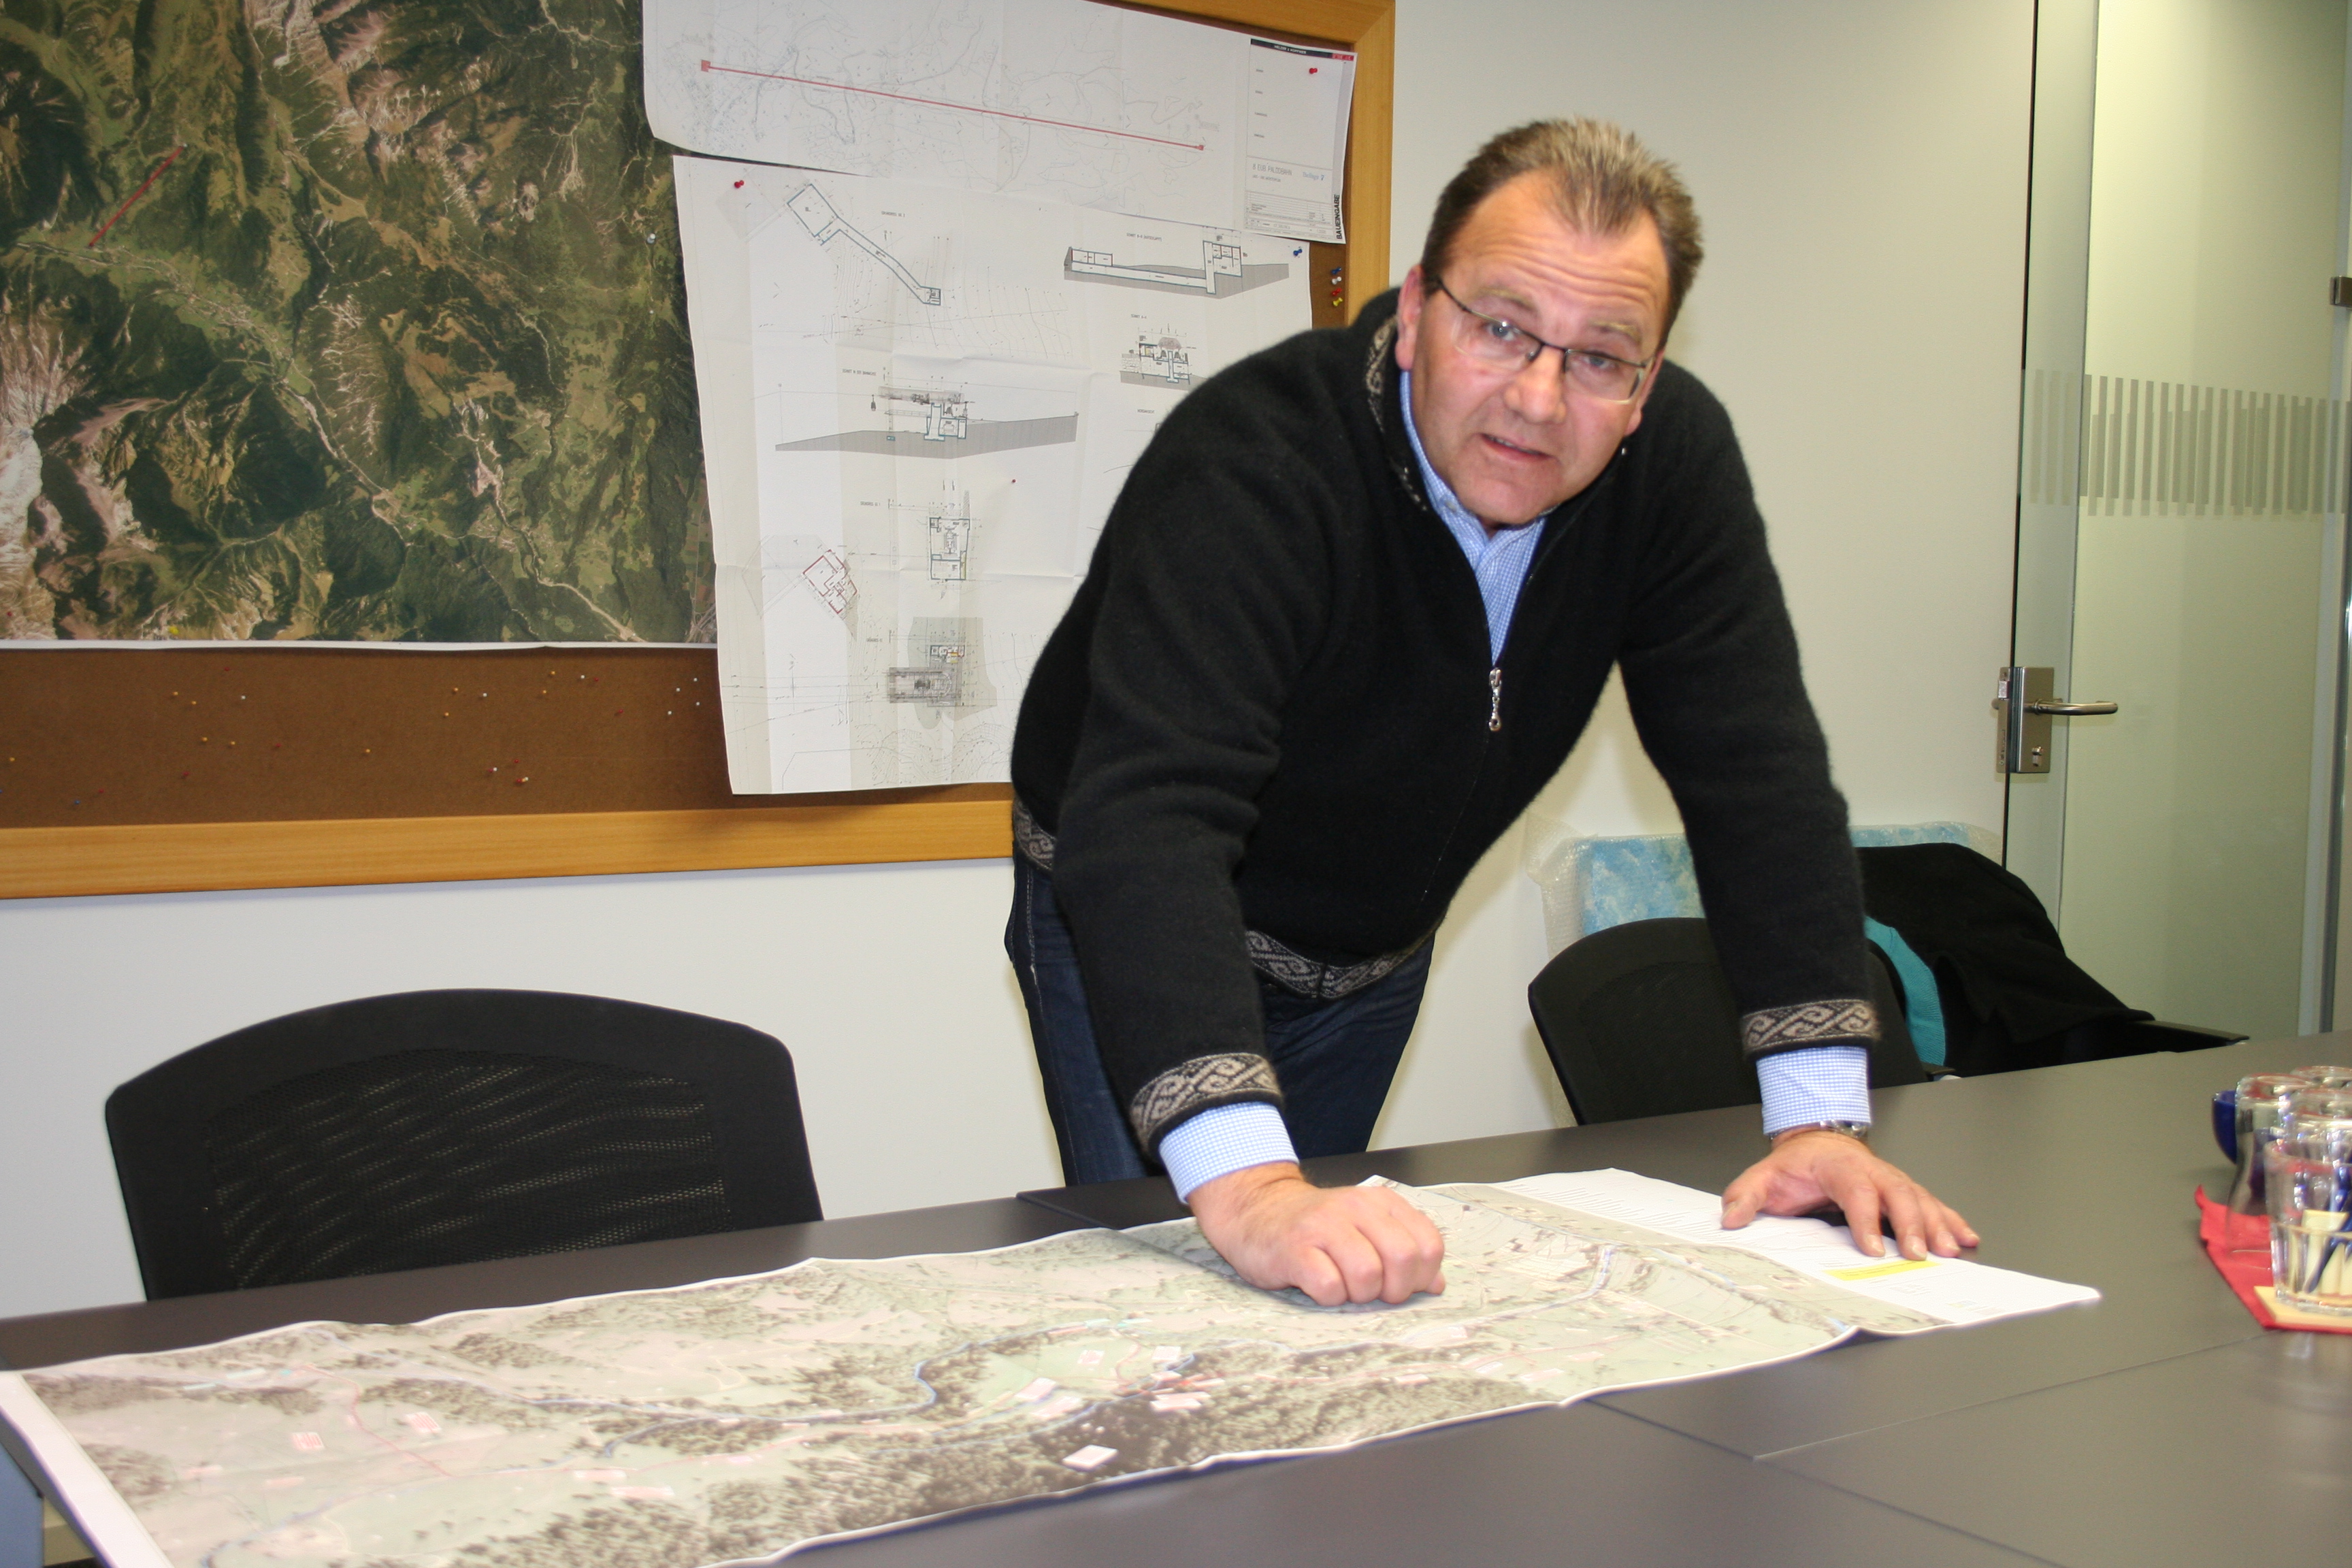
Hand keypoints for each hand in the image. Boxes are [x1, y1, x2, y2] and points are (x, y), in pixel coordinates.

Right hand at [1187, 1163, 1446, 1305]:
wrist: (1254, 1210)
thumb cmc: (1315, 1228)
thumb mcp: (1365, 1229)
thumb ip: (1404, 1250)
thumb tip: (1436, 1285)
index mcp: (1380, 1203)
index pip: (1428, 1244)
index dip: (1422, 1276)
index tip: (1402, 1285)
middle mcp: (1355, 1208)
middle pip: (1404, 1259)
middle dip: (1395, 1290)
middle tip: (1373, 1292)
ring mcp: (1324, 1227)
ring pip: (1368, 1276)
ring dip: (1358, 1295)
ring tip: (1342, 1286)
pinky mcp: (1295, 1249)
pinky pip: (1329, 1287)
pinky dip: (1328, 1297)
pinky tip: (1317, 1286)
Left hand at [1720, 1130, 1978, 1260]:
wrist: (1816, 1143)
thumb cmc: (1794, 1167)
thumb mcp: (1762, 1177)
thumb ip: (1745, 1196)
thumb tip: (1731, 1218)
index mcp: (1838, 1167)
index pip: (1855, 1191)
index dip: (1865, 1219)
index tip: (1871, 1248)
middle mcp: (1873, 1171)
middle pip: (1898, 1193)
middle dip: (1911, 1225)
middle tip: (1919, 1256)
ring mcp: (1892, 1180)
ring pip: (1921, 1199)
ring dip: (1937, 1225)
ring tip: (1950, 1252)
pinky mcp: (1905, 1191)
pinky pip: (1933, 1204)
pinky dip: (1952, 1221)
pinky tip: (1967, 1238)